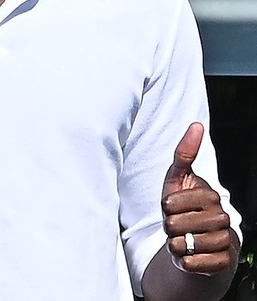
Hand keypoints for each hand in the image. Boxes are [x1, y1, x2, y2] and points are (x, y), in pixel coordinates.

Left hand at [162, 122, 233, 273]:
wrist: (195, 239)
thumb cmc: (183, 205)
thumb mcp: (178, 177)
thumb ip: (185, 153)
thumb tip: (197, 124)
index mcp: (209, 194)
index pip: (171, 202)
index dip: (164, 207)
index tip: (170, 207)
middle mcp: (221, 216)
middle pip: (176, 224)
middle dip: (168, 227)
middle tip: (174, 226)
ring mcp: (225, 239)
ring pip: (186, 244)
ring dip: (175, 244)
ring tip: (180, 240)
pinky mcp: (224, 261)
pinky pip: (196, 264)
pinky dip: (186, 262)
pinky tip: (187, 256)